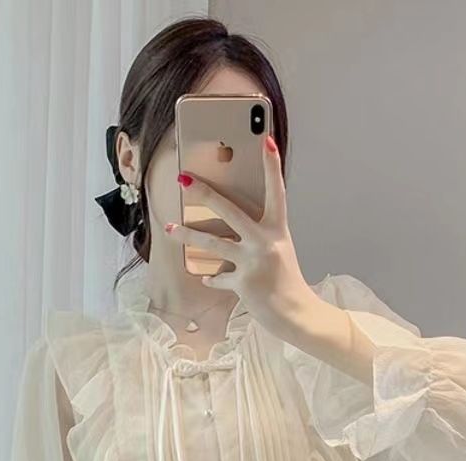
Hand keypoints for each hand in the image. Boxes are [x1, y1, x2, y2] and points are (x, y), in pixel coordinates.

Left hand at [163, 134, 317, 334]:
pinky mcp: (242, 283)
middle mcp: (265, 242)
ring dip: (187, 236)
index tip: (267, 140)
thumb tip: (232, 225)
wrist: (296, 315)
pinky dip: (212, 278)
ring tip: (169, 228)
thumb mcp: (279, 251)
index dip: (272, 166)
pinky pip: (218, 277)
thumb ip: (260, 236)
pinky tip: (206, 277)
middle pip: (230, 210)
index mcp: (278, 230)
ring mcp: (253, 262)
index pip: (277, 191)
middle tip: (184, 179)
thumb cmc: (287, 282)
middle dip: (204, 193)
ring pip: (212, 243)